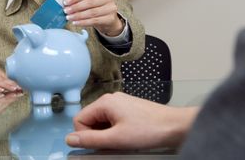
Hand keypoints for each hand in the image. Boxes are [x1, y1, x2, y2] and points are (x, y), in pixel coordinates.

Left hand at [63, 0, 123, 35]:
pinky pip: (94, 21)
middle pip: (90, 2)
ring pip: (92, 12)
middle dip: (76, 7)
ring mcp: (111, 8)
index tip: (66, 2)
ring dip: (78, 15)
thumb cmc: (97, 8)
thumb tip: (66, 1)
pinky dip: (83, 22)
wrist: (108, 20)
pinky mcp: (110, 19)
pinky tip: (76, 22)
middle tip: (66, 10)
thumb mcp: (90, 1)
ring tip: (69, 17)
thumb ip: (79, 0)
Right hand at [65, 92, 198, 149]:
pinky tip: (127, 136)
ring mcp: (120, 103)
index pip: (79, 120)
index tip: (99, 145)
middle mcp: (111, 99)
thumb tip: (70, 139)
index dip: (85, 136)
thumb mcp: (116, 139)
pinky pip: (112, 120)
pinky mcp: (128, 109)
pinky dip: (115, 130)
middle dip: (97, 135)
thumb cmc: (150, 129)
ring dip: (107, 134)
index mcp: (105, 102)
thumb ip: (90, 140)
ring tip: (122, 140)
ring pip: (101, 121)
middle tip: (113, 143)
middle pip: (90, 120)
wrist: (175, 126)